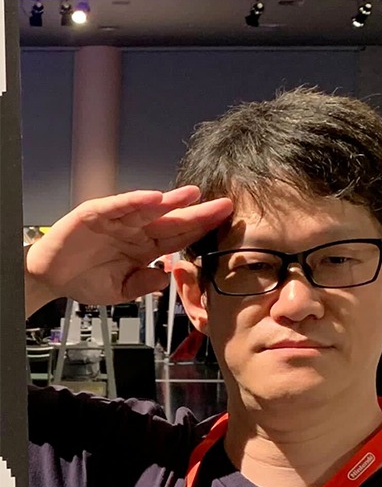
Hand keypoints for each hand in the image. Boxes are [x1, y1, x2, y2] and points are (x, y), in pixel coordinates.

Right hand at [25, 186, 231, 312]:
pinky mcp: (95, 214)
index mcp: (146, 248)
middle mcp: (136, 231)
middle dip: (199, 213)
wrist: (50, 278)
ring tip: (194, 195)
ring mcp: (117, 221)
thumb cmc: (86, 279)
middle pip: (173, 220)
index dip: (202, 231)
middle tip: (225, 205)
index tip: (226, 226)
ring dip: (171, 202)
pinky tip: (154, 198)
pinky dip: (134, 201)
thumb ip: (143, 285)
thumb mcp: (120, 291)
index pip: (180, 238)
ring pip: (149, 209)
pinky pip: (117, 207)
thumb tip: (165, 277)